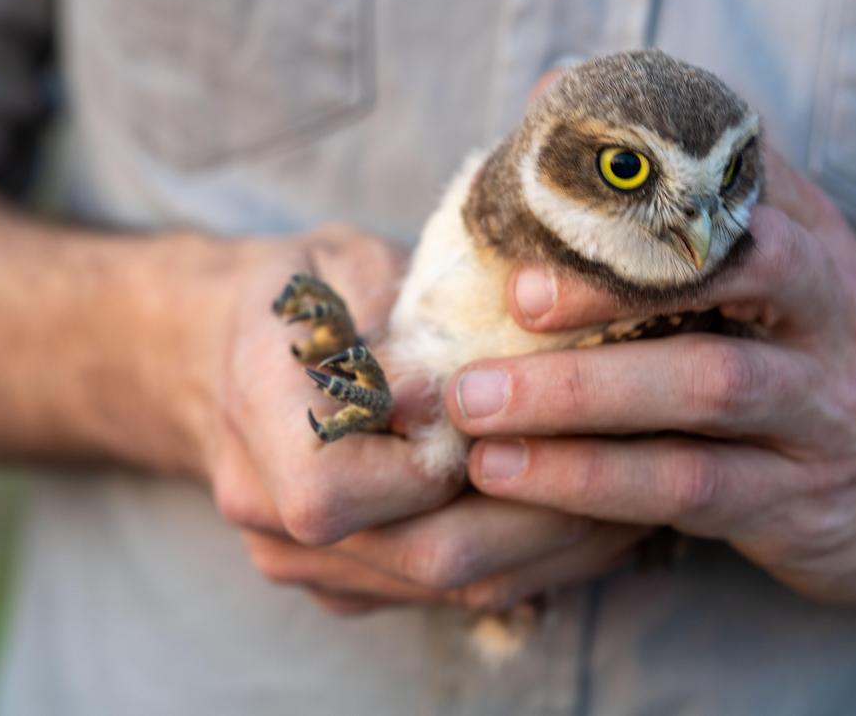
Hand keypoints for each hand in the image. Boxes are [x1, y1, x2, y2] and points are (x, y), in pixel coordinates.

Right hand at [197, 225, 644, 612]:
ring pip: (445, 586)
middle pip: (416, 554)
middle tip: (627, 468)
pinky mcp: (342, 578)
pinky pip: (441, 593)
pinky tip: (580, 516)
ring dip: (550, 547)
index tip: (510, 414)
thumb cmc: (299, 291)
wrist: (224, 351)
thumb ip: (393, 319)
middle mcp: (262, 504)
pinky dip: (522, 559)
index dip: (433, 462)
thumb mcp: (342, 262)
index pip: (333, 489)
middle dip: (537, 516)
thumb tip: (453, 385)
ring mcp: (299, 557)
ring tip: (631, 496)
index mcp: (252, 411)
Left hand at [448, 149, 855, 603]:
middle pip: (732, 283)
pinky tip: (506, 472)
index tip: (542, 199)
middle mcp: (829, 315)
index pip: (738, 191)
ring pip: (705, 391)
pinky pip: (686, 488)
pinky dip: (587, 481)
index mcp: (810, 239)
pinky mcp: (789, 496)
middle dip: (610, 292)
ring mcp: (819, 409)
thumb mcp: (760, 253)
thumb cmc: (795, 337)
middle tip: (510, 302)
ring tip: (471, 405)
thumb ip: (672, 181)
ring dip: (577, 398)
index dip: (646, 192)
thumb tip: (551, 91)